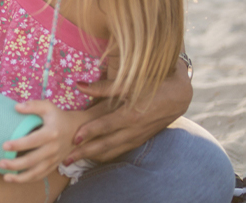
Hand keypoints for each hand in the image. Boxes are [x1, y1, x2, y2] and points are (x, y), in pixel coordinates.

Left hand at [0, 100, 89, 182]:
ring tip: (5, 177)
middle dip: (16, 164)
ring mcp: (54, 159)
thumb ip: (33, 105)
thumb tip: (16, 107)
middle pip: (33, 160)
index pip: (33, 141)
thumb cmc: (57, 117)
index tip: (4, 145)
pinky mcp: (54, 165)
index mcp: (51, 133)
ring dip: (21, 177)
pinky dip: (28, 180)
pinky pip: (41, 176)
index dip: (19, 144)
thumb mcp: (48, 107)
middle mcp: (53, 149)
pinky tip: (15, 179)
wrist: (78, 130)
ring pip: (37, 172)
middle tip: (0, 163)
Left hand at [65, 62, 189, 162]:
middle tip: (66, 158)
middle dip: (85, 152)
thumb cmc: (154, 86)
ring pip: (112, 151)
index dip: (90, 132)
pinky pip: (119, 151)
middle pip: (106, 144)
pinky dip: (105, 155)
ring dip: (92, 157)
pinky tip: (92, 157)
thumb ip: (104, 87)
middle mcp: (134, 130)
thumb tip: (78, 85)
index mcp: (131, 115)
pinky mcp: (139, 140)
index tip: (74, 137)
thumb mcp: (131, 84)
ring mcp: (137, 137)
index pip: (106, 126)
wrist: (179, 96)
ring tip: (74, 160)